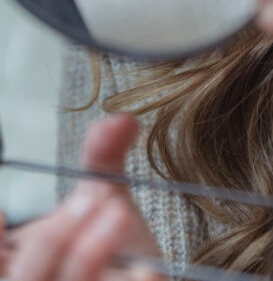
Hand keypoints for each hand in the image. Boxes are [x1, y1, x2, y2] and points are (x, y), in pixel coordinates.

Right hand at [0, 115, 160, 280]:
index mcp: (24, 263)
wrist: (145, 275)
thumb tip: (121, 120)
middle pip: (28, 277)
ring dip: (87, 256)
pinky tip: (146, 271)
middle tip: (90, 201)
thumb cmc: (110, 241)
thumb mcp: (100, 194)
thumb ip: (102, 156)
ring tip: (119, 215)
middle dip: (52, 239)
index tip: (1, 212)